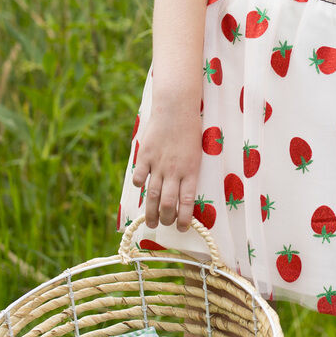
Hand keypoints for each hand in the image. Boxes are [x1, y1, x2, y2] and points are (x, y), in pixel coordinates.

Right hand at [131, 101, 201, 234]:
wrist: (176, 108)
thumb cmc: (190, 130)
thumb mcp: (196, 153)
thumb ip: (188, 172)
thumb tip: (183, 193)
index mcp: (191, 170)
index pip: (187, 201)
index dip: (184, 218)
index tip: (182, 228)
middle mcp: (174, 170)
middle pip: (168, 203)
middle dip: (166, 219)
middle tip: (165, 225)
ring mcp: (158, 164)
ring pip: (153, 195)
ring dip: (151, 212)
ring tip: (151, 222)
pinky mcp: (145, 155)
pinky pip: (139, 176)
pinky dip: (139, 185)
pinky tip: (140, 189)